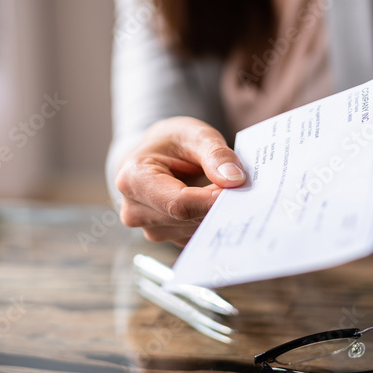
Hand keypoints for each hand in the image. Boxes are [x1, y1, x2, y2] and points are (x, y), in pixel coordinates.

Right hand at [115, 117, 245, 245]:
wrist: (158, 154)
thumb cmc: (173, 141)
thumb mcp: (195, 134)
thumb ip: (216, 154)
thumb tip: (235, 180)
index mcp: (133, 179)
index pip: (179, 203)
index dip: (212, 200)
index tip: (239, 188)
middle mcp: (135, 210)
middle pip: (188, 219)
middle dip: (217, 204)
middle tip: (239, 186)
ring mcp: (149, 228)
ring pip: (195, 230)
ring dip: (215, 213)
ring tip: (222, 189)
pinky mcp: (166, 237)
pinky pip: (196, 235)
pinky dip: (211, 220)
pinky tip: (215, 202)